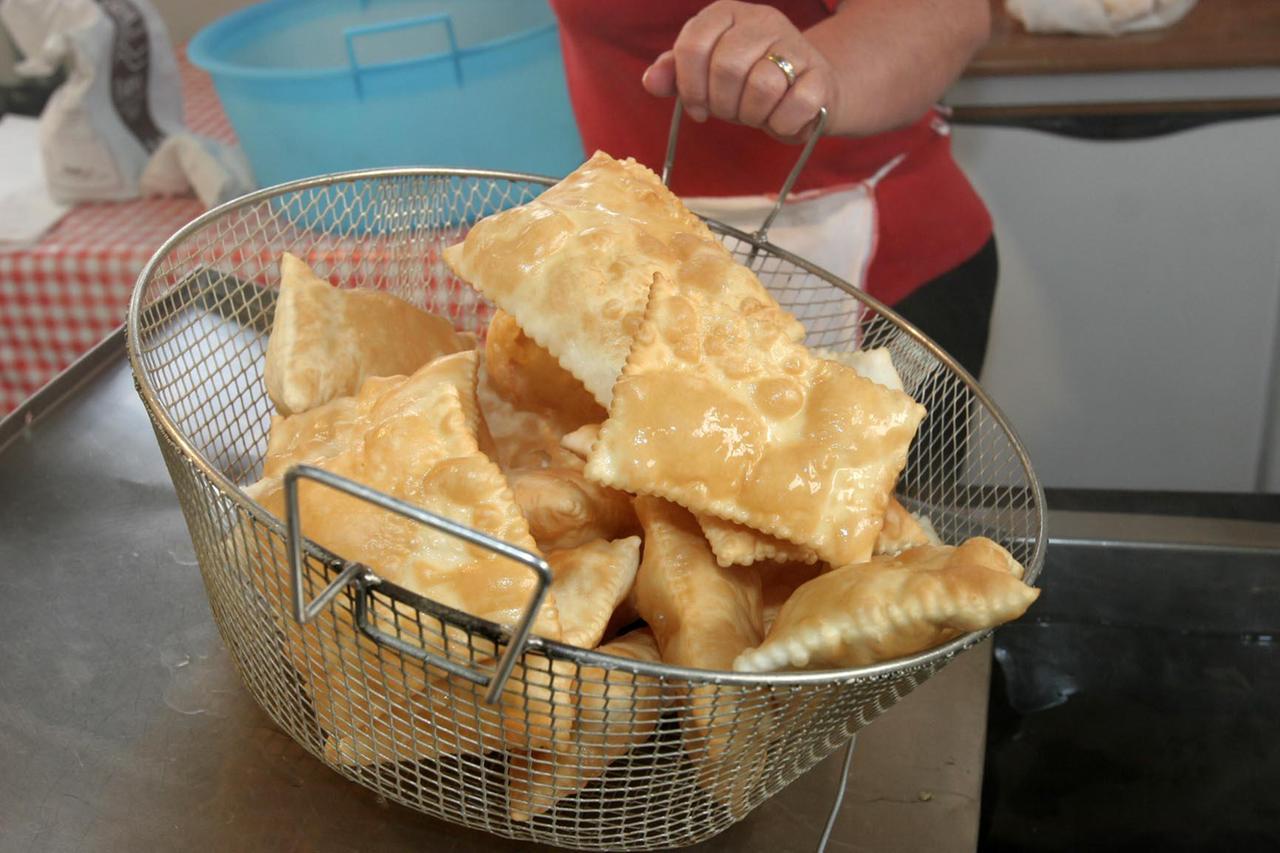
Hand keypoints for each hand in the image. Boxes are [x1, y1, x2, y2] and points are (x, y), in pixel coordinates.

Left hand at [641, 1, 834, 142]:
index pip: (692, 45)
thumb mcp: (706, 74)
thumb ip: (676, 73)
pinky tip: (781, 120)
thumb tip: (651, 81)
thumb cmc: (748, 82)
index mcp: (726, 13)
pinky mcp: (820, 75)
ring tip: (756, 114)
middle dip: (723, 104)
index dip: (689, 86)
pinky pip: (794, 106)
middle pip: (727, 68)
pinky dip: (781, 125)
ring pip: (762, 86)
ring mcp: (796, 44)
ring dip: (753, 115)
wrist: (807, 89)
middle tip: (732, 112)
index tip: (698, 108)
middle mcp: (762, 20)